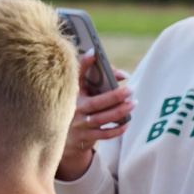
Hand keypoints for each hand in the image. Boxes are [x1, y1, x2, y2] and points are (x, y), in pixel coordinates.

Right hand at [55, 65, 131, 179]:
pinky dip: (117, 129)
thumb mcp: (82, 97)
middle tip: (131, 89)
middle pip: (95, 102)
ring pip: (101, 118)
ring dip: (119, 111)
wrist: (60, 141)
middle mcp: (73, 109)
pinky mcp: (83, 138)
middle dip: (114, 96)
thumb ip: (100, 83)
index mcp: (72, 95)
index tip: (93, 52)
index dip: (84, 64)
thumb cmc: (77, 112)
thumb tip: (123, 75)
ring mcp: (78, 125)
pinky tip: (127, 123)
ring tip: (133, 103)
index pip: (76, 77)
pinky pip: (104, 134)